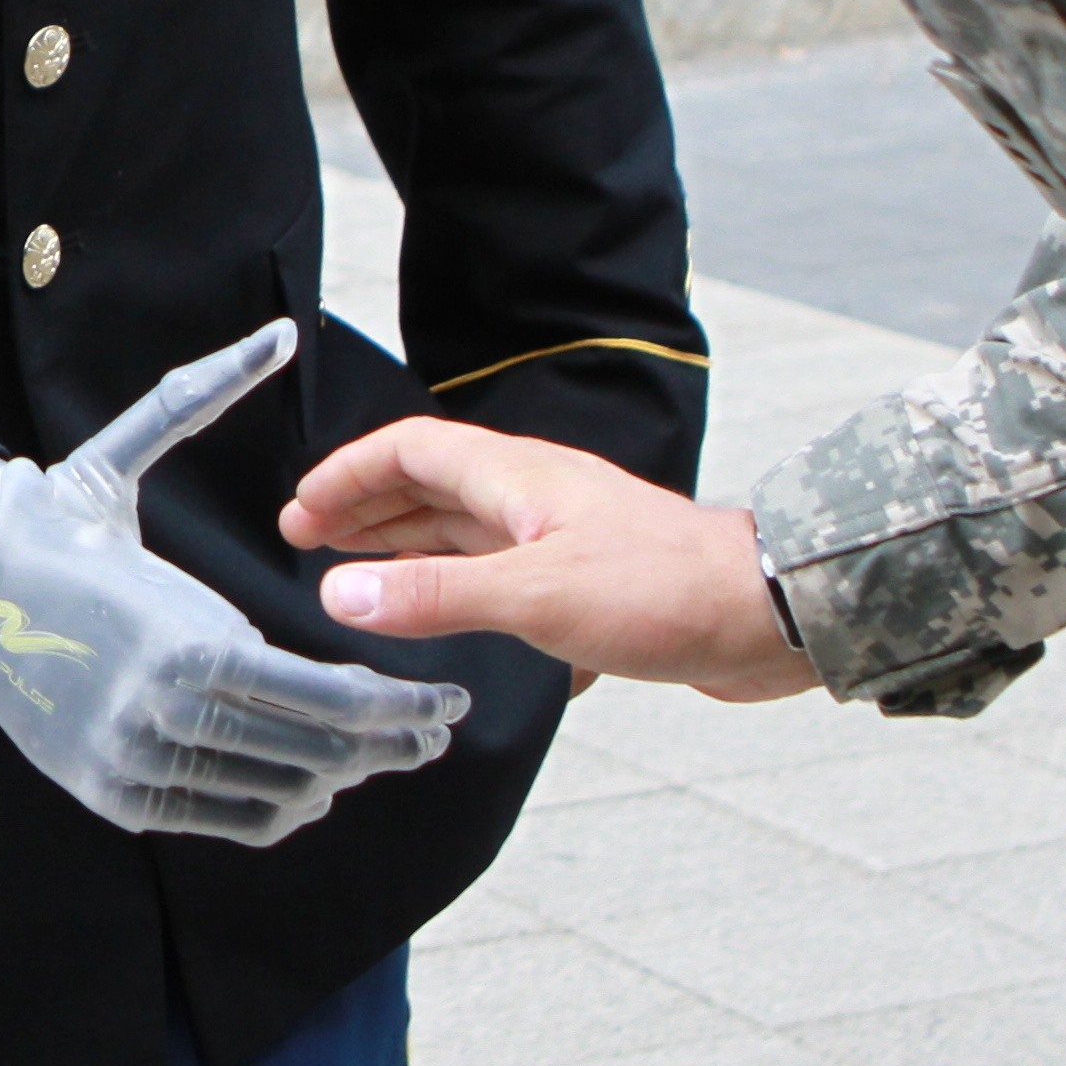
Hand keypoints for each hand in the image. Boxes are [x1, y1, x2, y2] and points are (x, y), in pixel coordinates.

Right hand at [0, 322, 469, 845]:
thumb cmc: (54, 514)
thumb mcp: (126, 452)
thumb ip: (207, 393)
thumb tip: (276, 332)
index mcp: (187, 639)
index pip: (326, 697)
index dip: (397, 706)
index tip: (446, 695)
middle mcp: (162, 714)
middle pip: (311, 753)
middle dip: (388, 746)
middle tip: (434, 730)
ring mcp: (131, 762)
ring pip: (272, 794)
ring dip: (338, 778)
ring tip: (382, 754)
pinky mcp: (110, 793)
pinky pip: (220, 818)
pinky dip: (275, 808)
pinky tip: (307, 783)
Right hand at [279, 418, 819, 703]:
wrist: (764, 615)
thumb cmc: (664, 591)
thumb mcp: (537, 595)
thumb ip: (437, 595)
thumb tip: (342, 590)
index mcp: (519, 477)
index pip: (412, 449)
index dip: (350, 472)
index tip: (301, 511)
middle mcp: (535, 495)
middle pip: (432, 483)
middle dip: (366, 505)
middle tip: (307, 540)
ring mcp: (561, 535)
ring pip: (462, 526)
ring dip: (404, 541)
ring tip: (352, 569)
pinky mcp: (586, 579)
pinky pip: (495, 566)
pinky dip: (450, 579)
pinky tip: (438, 610)